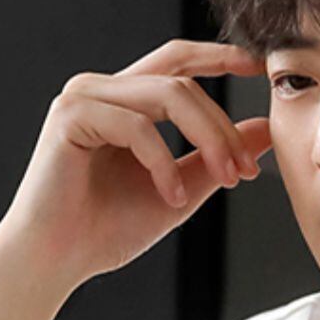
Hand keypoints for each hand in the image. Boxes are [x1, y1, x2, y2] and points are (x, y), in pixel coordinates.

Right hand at [0, 38, 272, 296]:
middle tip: (246, 169)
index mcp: (123, 101)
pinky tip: (171, 196)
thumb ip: (215, 157)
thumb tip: (264, 130)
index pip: (176, 63)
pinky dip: (163, 162)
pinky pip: (136, 125)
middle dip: (223, 124)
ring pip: (167, 95)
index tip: (258, 67)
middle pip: (181, 80)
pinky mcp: (70, 117)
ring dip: (207, 138)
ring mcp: (83, 97)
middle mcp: (101, 90)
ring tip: (224, 179)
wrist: (55, 262)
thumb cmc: (104, 232)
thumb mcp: (178, 191)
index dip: (218, 57)